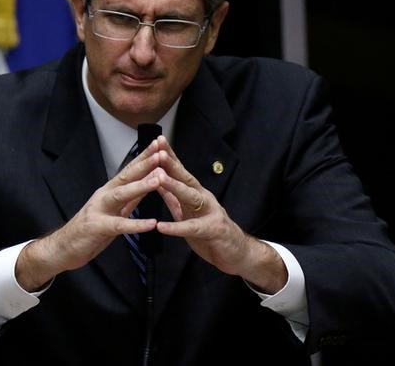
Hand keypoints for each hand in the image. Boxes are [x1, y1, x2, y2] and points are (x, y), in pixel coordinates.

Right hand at [15, 142, 161, 290]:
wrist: (63, 247)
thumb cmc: (91, 228)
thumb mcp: (114, 209)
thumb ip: (131, 197)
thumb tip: (149, 182)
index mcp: (109, 190)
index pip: (129, 170)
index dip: (144, 157)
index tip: (159, 144)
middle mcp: (104, 195)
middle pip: (126, 176)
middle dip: (144, 164)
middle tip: (161, 153)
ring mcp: (99, 210)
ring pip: (121, 195)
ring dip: (140, 186)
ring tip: (159, 179)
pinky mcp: (97, 228)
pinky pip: (119, 225)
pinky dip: (136, 224)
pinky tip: (151, 223)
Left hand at [154, 136, 287, 292]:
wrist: (237, 253)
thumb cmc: (210, 232)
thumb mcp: (188, 213)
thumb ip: (173, 198)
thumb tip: (157, 180)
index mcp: (196, 193)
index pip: (181, 172)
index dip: (170, 157)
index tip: (157, 141)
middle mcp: (204, 198)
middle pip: (186, 178)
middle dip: (171, 164)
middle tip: (158, 151)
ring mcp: (210, 213)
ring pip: (191, 197)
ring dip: (174, 186)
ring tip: (158, 177)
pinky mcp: (212, 231)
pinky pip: (192, 228)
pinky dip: (176, 227)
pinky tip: (161, 226)